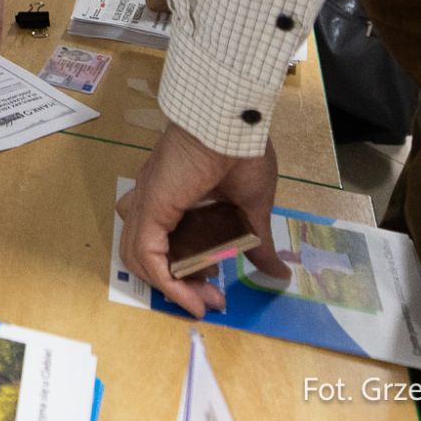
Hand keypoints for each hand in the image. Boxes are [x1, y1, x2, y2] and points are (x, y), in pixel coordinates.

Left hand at [117, 125, 289, 314]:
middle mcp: (152, 198)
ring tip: (204, 299)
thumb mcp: (252, 205)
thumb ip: (256, 240)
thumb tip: (279, 272)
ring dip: (173, 286)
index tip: (214, 289)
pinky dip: (166, 282)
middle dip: (180, 283)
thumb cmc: (242, 150)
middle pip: (148, 252)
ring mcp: (147, 201)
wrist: (232, 122)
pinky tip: (191, 297)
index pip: (161, 239)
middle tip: (212, 298)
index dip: (183, 268)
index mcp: (172, 194)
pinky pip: (147, 254)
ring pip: (141, 257)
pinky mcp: (150, 207)